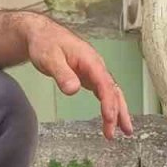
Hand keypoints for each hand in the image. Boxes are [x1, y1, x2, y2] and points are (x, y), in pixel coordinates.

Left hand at [23, 16, 134, 140]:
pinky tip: (111, 118)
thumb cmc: (45, 43)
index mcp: (90, 60)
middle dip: (118, 112)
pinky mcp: (90, 77)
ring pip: (112, 93)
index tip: (109, 118)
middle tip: (121, 131)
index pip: (105, 84)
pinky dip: (110, 106)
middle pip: (113, 91)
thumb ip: (62, 73)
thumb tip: (73, 89)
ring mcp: (94, 72)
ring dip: (119, 112)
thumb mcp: (49, 57)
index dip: (109, 103)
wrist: (42, 34)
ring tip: (125, 130)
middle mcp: (96, 66)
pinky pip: (104, 93)